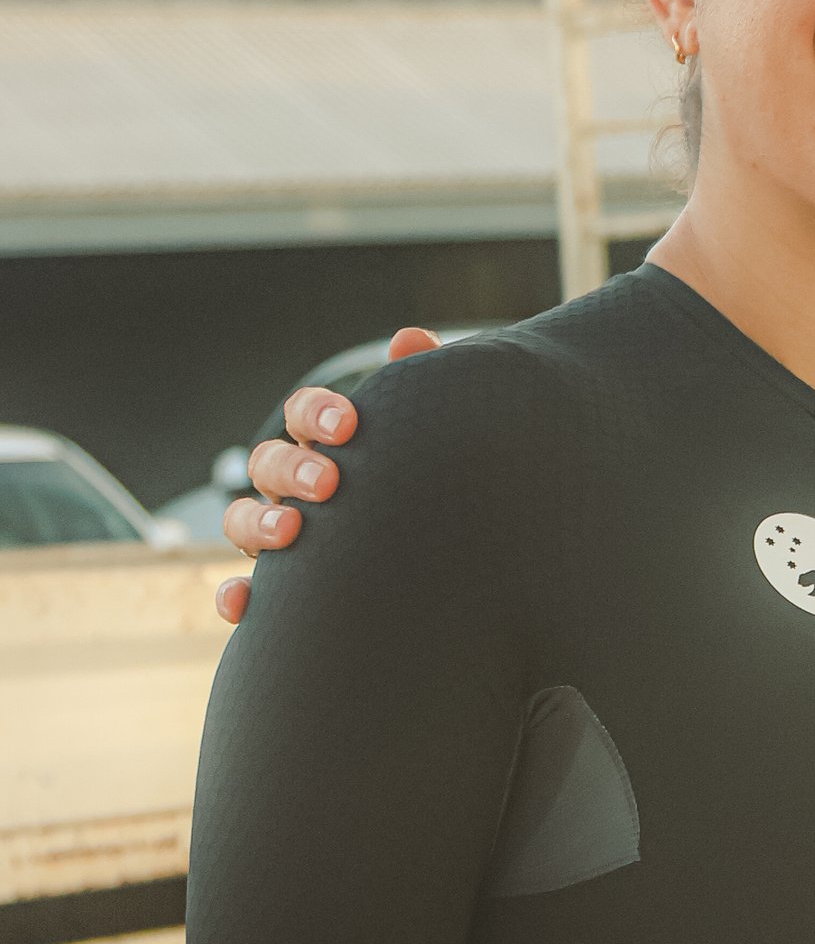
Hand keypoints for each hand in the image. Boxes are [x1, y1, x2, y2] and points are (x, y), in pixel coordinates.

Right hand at [214, 327, 440, 624]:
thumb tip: (409, 339)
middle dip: (291, 468)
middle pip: (268, 463)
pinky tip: (243, 605)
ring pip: (242, 522)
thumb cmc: (430, 487)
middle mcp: (297, 489)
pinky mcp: (280, 591)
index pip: (305, 413)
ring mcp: (283, 538)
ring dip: (256, 523)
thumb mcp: (432, 441)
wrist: (449, 564)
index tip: (349, 424)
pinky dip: (235, 598)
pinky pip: (244, 596)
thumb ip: (423, 388)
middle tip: (329, 483)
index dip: (316, 412)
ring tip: (291, 533)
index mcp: (330, 447)